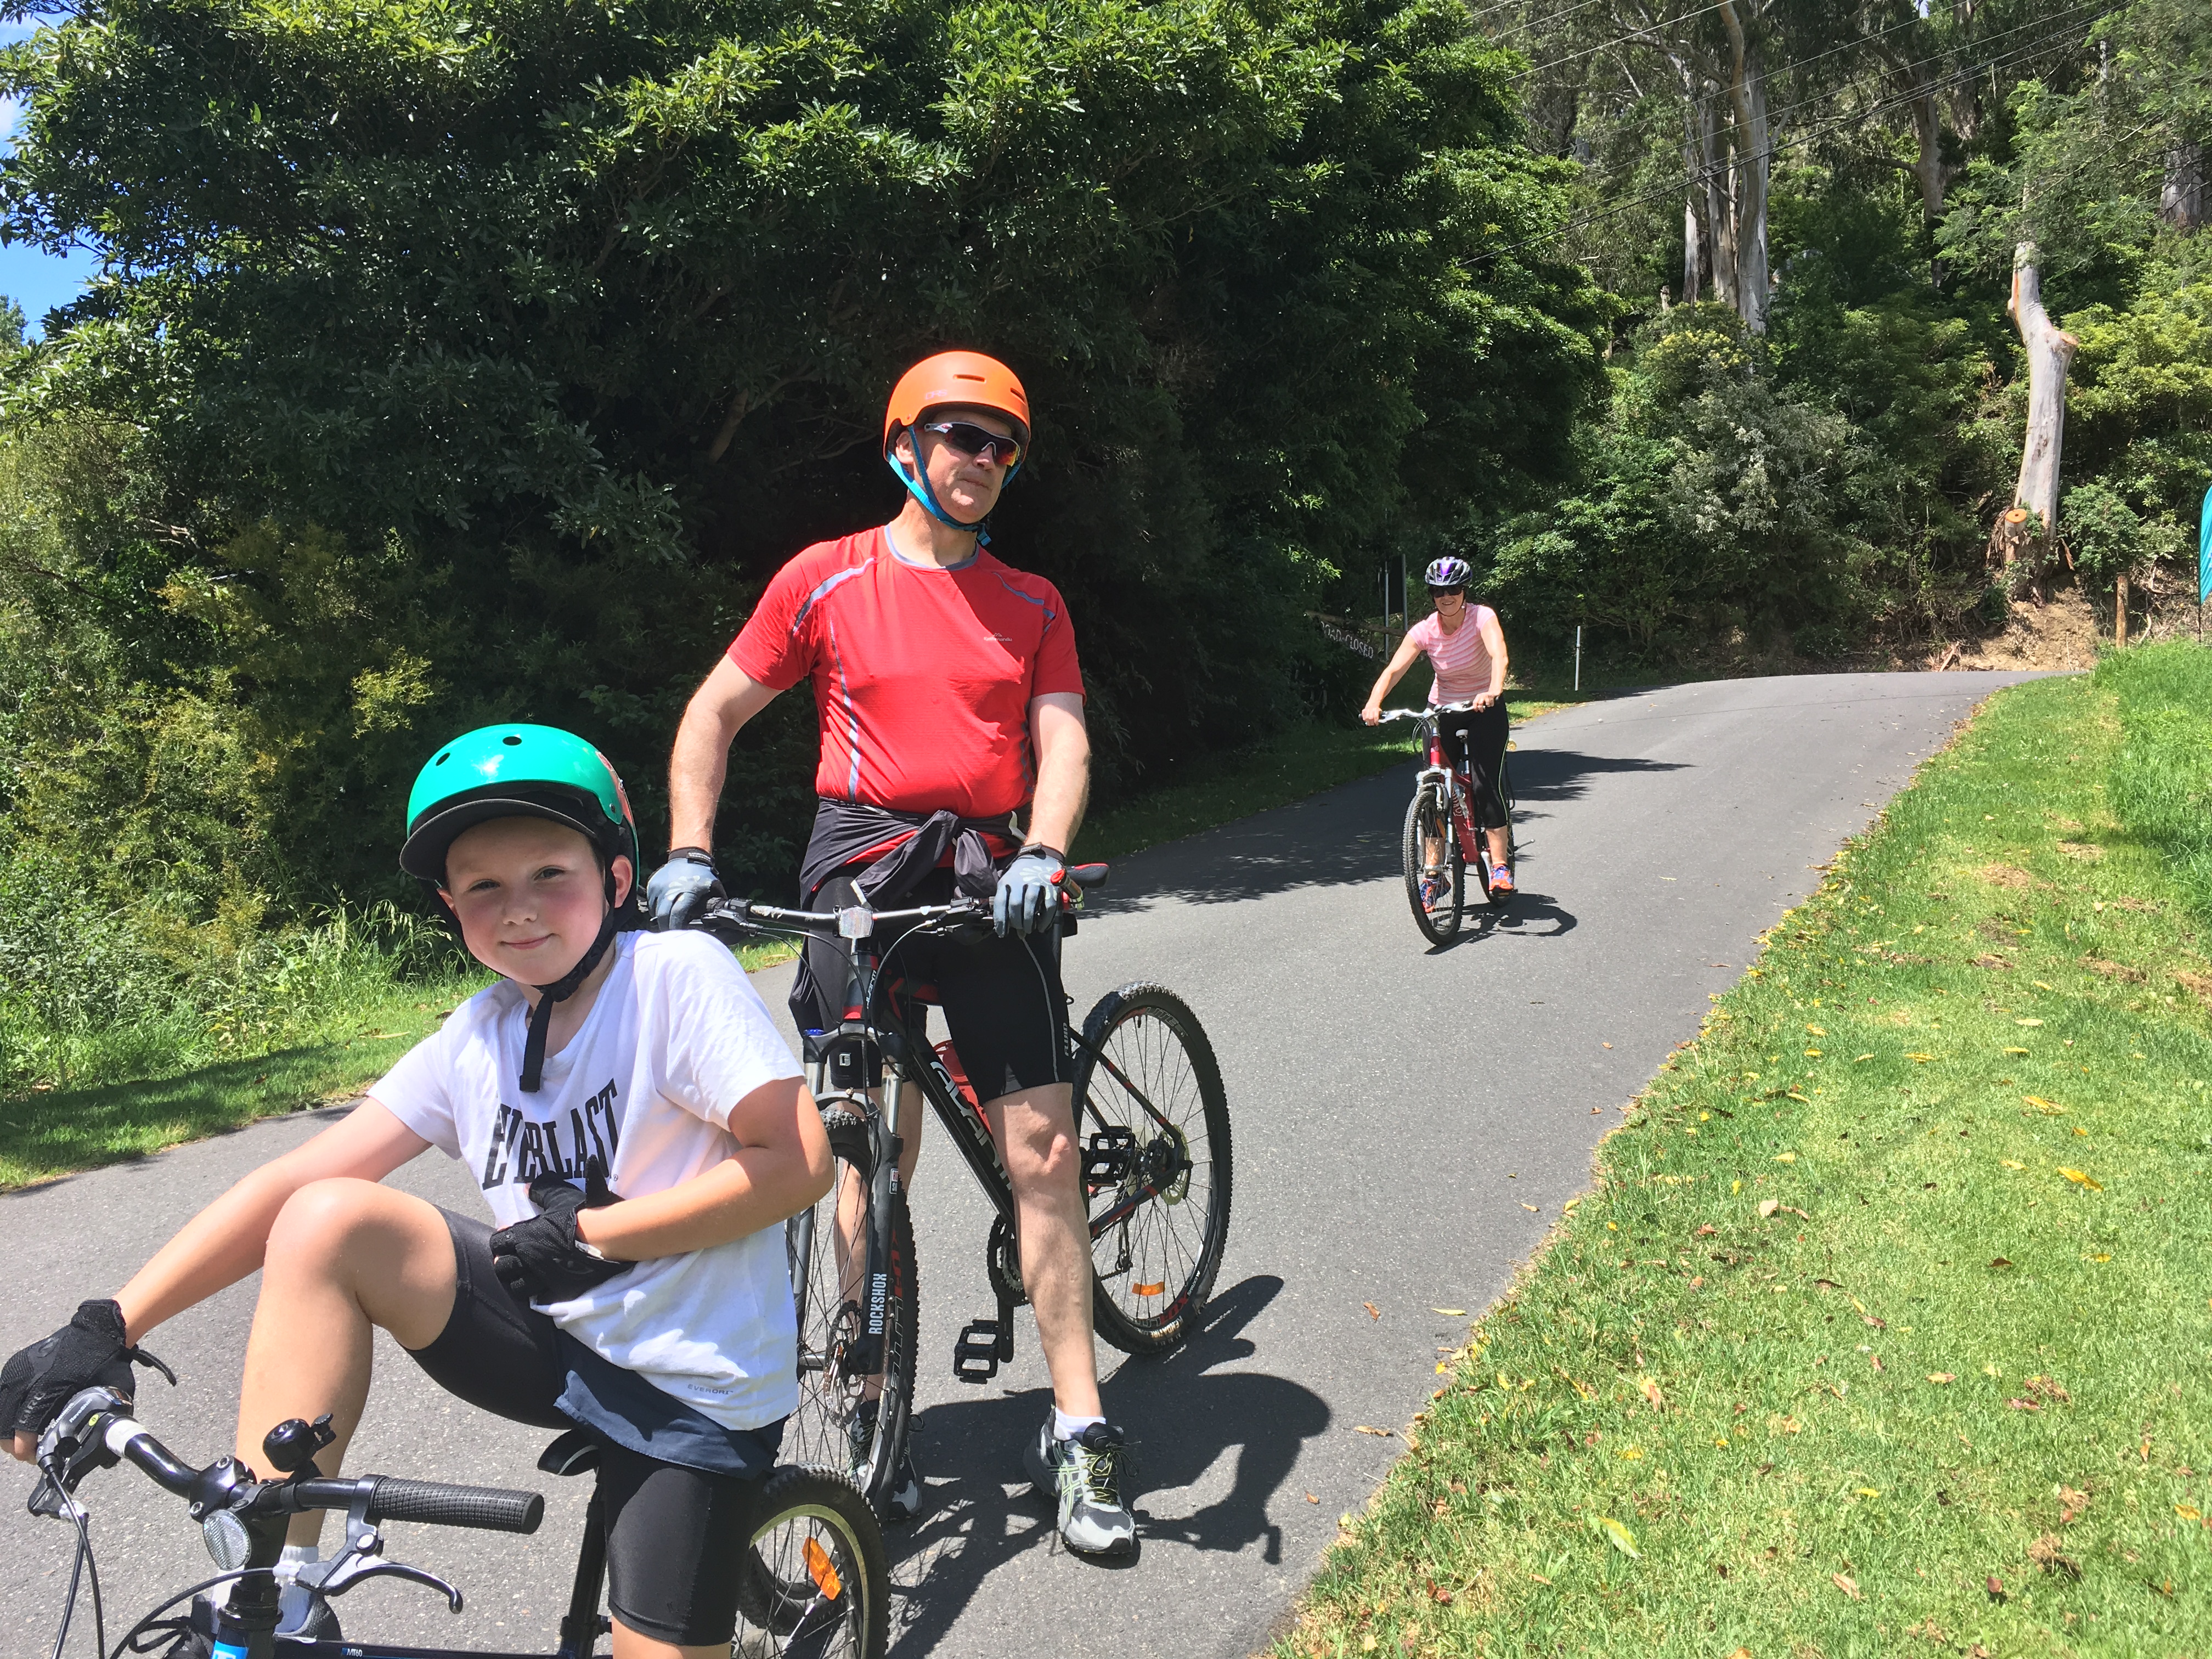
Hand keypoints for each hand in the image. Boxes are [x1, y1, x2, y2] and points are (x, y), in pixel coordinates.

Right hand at [2, 1300, 138, 1460]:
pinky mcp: (15, 1366)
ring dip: (7, 1430)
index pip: (25, 1425)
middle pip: (5, 1422)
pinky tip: (19, 1421)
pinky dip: (7, 1413)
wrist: (98, 1329)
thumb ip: (105, 1419)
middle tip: (28, 1453)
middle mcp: (28, 1378)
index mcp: (49, 1386)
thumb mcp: (112, 1392)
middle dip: (13, 1444)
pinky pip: (2, 1396)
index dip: (25, 1447)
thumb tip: (104, 1450)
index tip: (32, 1458)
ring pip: (0, 1411)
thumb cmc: (106, 1361)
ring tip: (22, 1441)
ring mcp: (18, 1370)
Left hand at [489, 1173, 628, 1304]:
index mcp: (523, 1236)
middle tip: (512, 1258)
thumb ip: (542, 1191)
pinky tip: (539, 1287)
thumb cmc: (580, 1216)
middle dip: (504, 1262)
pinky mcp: (554, 1289)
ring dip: (516, 1280)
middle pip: (501, 1267)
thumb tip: (528, 1188)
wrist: (602, 1240)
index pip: (497, 1243)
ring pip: (516, 1285)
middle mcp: (526, 1258)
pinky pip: (536, 1297)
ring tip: (523, 1275)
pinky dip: (534, 1293)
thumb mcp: (559, 1195)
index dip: (500, 1241)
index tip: (507, 1239)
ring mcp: (540, 1276)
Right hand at [646, 848, 721, 928]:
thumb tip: (722, 918)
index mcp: (687, 892)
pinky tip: (664, 908)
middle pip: (663, 915)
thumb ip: (716, 903)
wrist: (688, 856)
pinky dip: (656, 908)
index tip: (677, 933)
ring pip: (655, 910)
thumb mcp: (713, 888)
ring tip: (668, 920)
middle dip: (666, 926)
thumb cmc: (702, 874)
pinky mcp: (652, 885)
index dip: (675, 926)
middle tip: (670, 932)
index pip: (677, 914)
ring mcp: (659, 887)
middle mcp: (671, 889)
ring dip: (661, 917)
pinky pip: (651, 902)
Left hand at [993, 844, 1066, 936]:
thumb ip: (1008, 903)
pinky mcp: (1051, 885)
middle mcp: (1020, 880)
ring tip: (1029, 929)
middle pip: (1016, 904)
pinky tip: (1042, 926)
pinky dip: (1045, 918)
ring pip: (1030, 903)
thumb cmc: (1021, 875)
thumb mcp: (1009, 883)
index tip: (1002, 933)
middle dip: (1017, 921)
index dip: (1001, 920)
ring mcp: (1037, 881)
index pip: (1001, 902)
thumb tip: (1011, 928)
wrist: (1039, 856)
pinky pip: (1049, 904)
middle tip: (1020, 930)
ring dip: (1029, 920)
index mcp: (1007, 881)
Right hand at [1359, 704, 1380, 725]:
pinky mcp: (1363, 711)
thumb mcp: (1379, 711)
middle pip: (1370, 718)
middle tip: (1372, 724)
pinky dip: (1365, 719)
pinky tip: (1366, 720)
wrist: (1372, 703)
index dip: (1376, 721)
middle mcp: (1371, 710)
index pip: (1376, 717)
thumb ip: (1380, 716)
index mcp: (1376, 710)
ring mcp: (1366, 710)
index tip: (1376, 724)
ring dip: (1368, 722)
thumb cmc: (1376, 708)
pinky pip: (1363, 717)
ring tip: (1369, 723)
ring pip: (1366, 718)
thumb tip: (1379, 721)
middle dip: (1371, 723)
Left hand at [1472, 692, 1495, 710]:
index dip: (1475, 707)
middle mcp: (1482, 695)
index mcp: (1478, 696)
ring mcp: (1487, 695)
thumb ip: (1477, 703)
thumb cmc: (1485, 697)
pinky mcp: (1491, 696)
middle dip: (1480, 708)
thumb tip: (1475, 709)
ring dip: (1488, 705)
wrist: (1492, 692)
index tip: (1476, 710)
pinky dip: (1491, 704)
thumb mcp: (1480, 699)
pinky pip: (1491, 702)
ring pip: (1487, 703)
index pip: (1475, 702)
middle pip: (1480, 703)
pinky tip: (1491, 703)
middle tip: (1482, 711)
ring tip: (1488, 705)